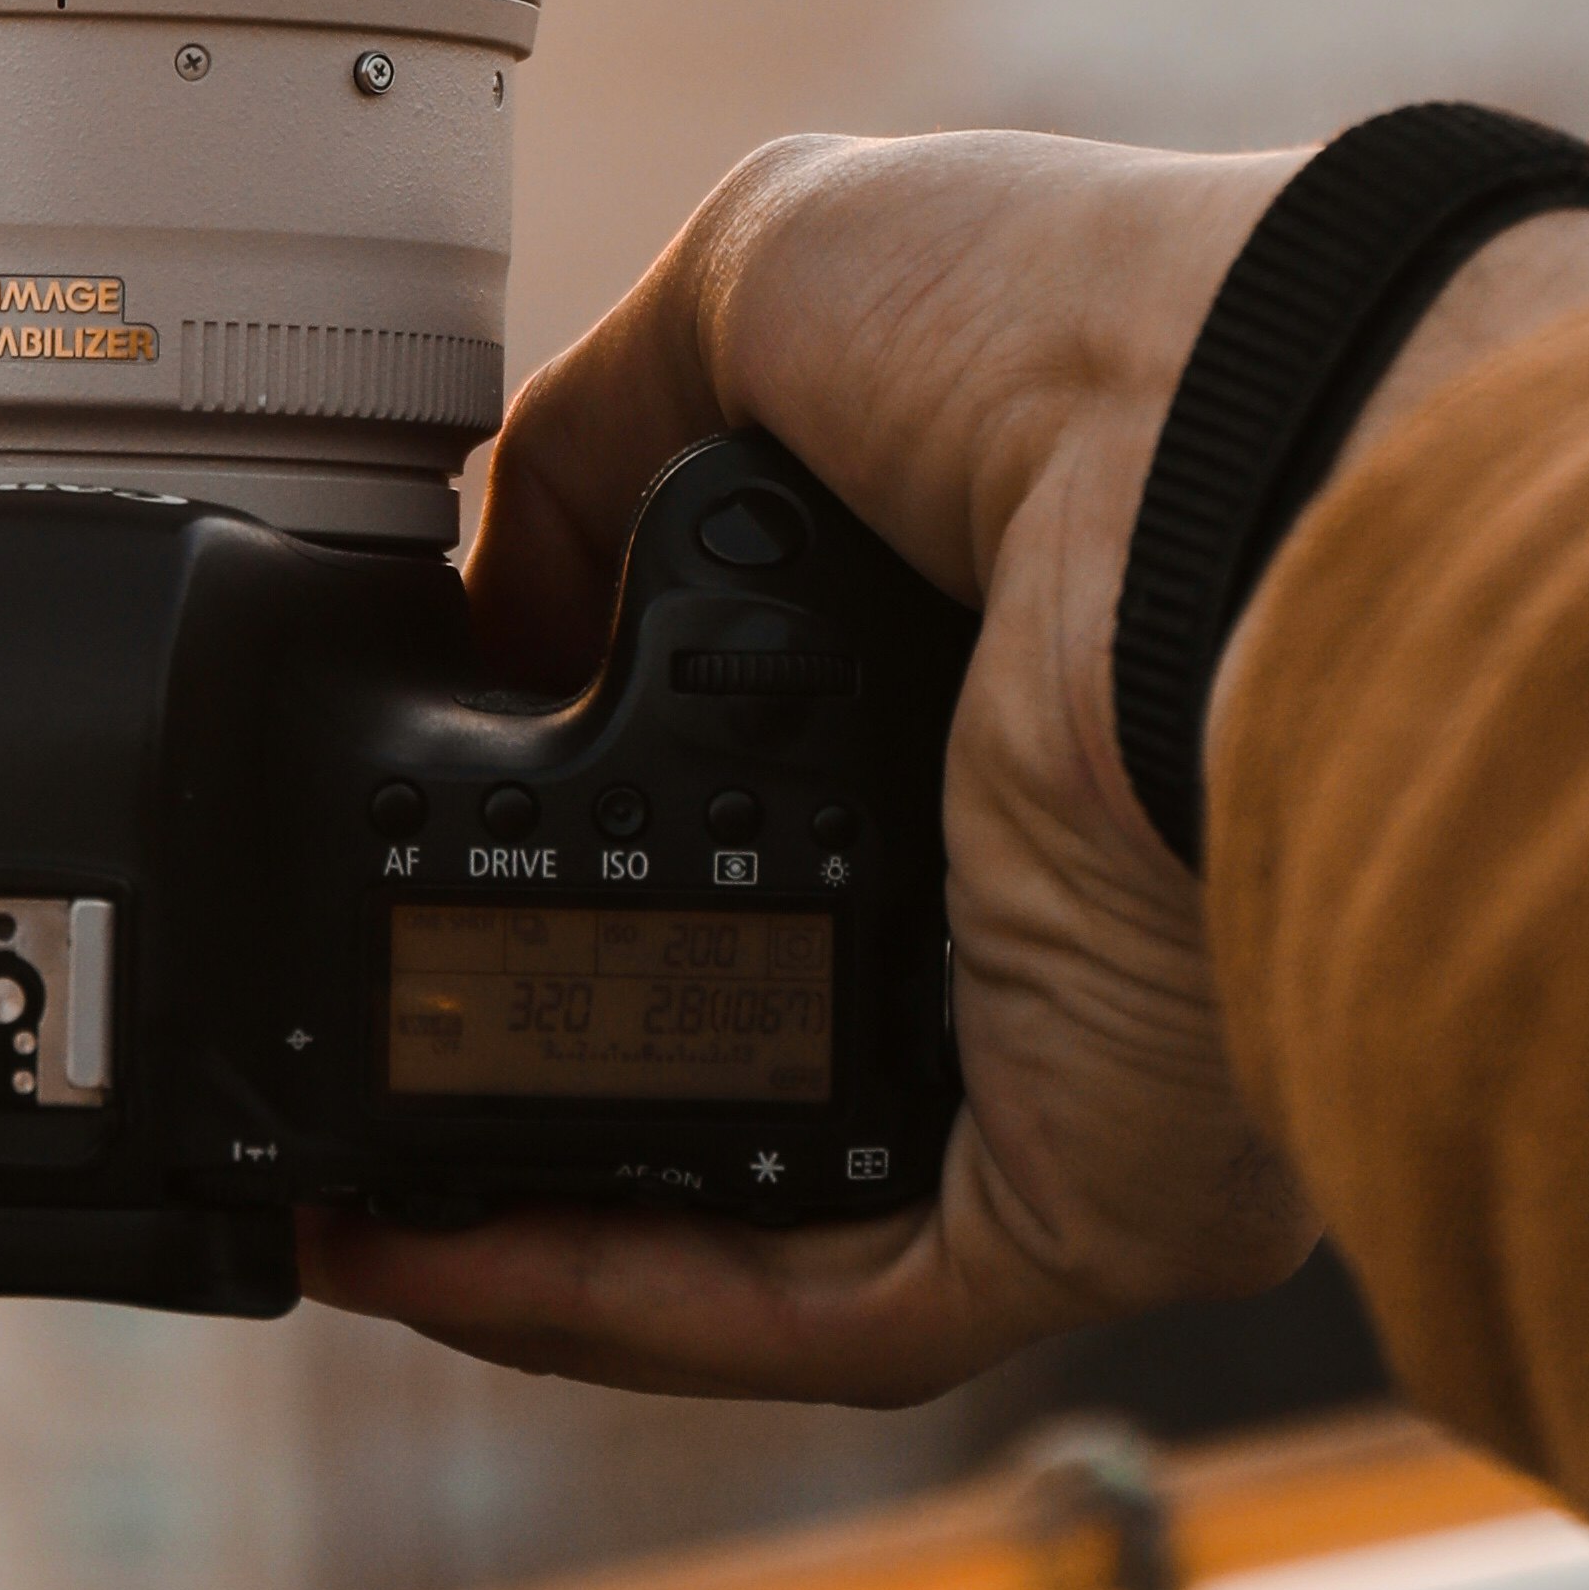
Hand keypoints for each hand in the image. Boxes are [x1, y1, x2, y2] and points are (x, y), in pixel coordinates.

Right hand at [299, 132, 1588, 1405]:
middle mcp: (1047, 874)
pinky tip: (425, 1245)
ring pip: (769, 1210)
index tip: (394, 855)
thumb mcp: (780, 284)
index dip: (575, 837)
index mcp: (992, 662)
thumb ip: (602, 439)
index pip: (765, 797)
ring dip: (538, 1218)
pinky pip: (822, 1305)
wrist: (1251, 474)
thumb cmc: (1087, 333)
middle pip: (754, 1023)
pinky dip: (612, 1294)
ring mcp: (1076, 1053)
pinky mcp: (1090, 1199)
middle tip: (345, 1059)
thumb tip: (488, 611)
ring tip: (337, 1186)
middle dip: (533, 1060)